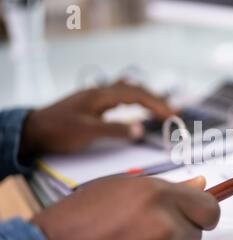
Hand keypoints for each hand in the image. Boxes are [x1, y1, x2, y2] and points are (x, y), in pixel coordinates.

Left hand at [20, 81, 174, 155]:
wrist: (34, 129)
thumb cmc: (59, 131)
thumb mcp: (88, 132)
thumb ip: (115, 130)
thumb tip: (141, 130)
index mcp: (102, 95)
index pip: (137, 95)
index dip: (157, 104)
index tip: (172, 115)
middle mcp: (101, 91)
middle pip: (135, 90)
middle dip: (156, 100)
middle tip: (173, 112)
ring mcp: (96, 96)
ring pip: (127, 91)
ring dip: (145, 98)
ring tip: (160, 107)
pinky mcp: (93, 103)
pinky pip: (119, 96)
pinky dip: (133, 99)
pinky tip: (135, 104)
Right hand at [32, 176, 219, 239]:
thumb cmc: (77, 222)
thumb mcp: (119, 189)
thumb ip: (165, 189)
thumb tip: (200, 185)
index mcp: (157, 196)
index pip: (209, 207)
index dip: (201, 213)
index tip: (195, 217)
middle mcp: (165, 225)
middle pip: (195, 233)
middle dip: (176, 234)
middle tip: (142, 234)